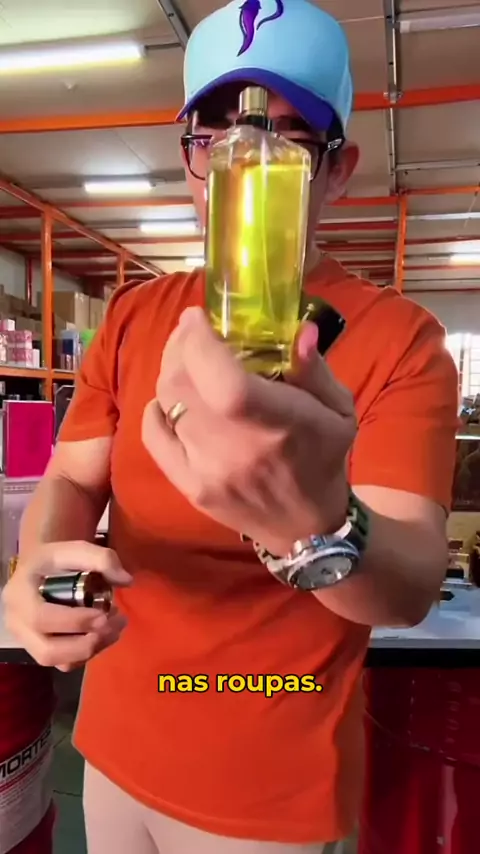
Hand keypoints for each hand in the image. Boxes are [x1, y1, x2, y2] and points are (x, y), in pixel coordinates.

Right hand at [2, 542, 131, 670]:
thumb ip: (101, 559)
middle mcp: (17, 623)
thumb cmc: (56, 561)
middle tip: (113, 625)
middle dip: (86, 643)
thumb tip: (126, 580)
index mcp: (19, 595)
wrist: (41, 571)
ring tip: (115, 628)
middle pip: (47, 651)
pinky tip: (106, 634)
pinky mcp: (42, 650)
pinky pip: (66, 663)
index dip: (74, 622)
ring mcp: (28, 641)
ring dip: (92, 649)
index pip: (40, 618)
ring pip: (58, 661)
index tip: (104, 614)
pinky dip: (90, 653)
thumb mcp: (74, 549)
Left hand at [142, 307, 355, 555]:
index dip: (200, 342)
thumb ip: (315, 369)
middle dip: (179, 346)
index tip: (198, 317)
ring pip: (167, 404)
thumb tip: (300, 330)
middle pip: (182, 384)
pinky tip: (172, 399)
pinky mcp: (190, 487)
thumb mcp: (339, 411)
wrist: (307, 528)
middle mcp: (236, 449)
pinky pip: (153, 437)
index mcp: (277, 425)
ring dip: (170, 372)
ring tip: (184, 359)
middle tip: (190, 331)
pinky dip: (157, 409)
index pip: (224, 380)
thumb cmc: (324, 459)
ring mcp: (206, 471)